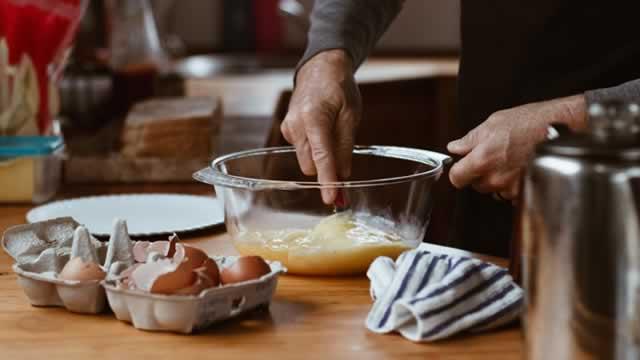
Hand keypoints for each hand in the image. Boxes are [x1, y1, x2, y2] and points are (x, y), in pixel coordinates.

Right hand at [281, 49, 361, 203]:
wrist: (320, 69)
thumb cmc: (339, 89)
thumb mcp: (351, 116)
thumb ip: (345, 147)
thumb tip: (344, 176)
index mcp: (314, 118)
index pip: (322, 158)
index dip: (328, 181)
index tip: (331, 199)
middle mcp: (296, 125)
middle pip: (311, 165)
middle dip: (327, 169)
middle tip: (344, 161)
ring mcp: (288, 128)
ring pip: (306, 160)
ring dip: (321, 157)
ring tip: (332, 133)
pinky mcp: (287, 130)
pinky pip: (302, 150)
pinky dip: (314, 148)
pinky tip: (321, 130)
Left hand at [447, 95, 585, 201]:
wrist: (563, 129)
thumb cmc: (531, 122)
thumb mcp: (494, 123)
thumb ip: (470, 139)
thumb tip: (455, 147)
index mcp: (483, 159)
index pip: (456, 178)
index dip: (458, 171)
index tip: (461, 166)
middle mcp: (496, 177)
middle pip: (475, 185)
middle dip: (480, 173)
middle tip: (493, 156)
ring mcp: (511, 187)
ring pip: (493, 190)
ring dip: (497, 179)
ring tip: (510, 160)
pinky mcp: (526, 192)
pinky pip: (510, 193)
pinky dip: (512, 184)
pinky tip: (520, 167)